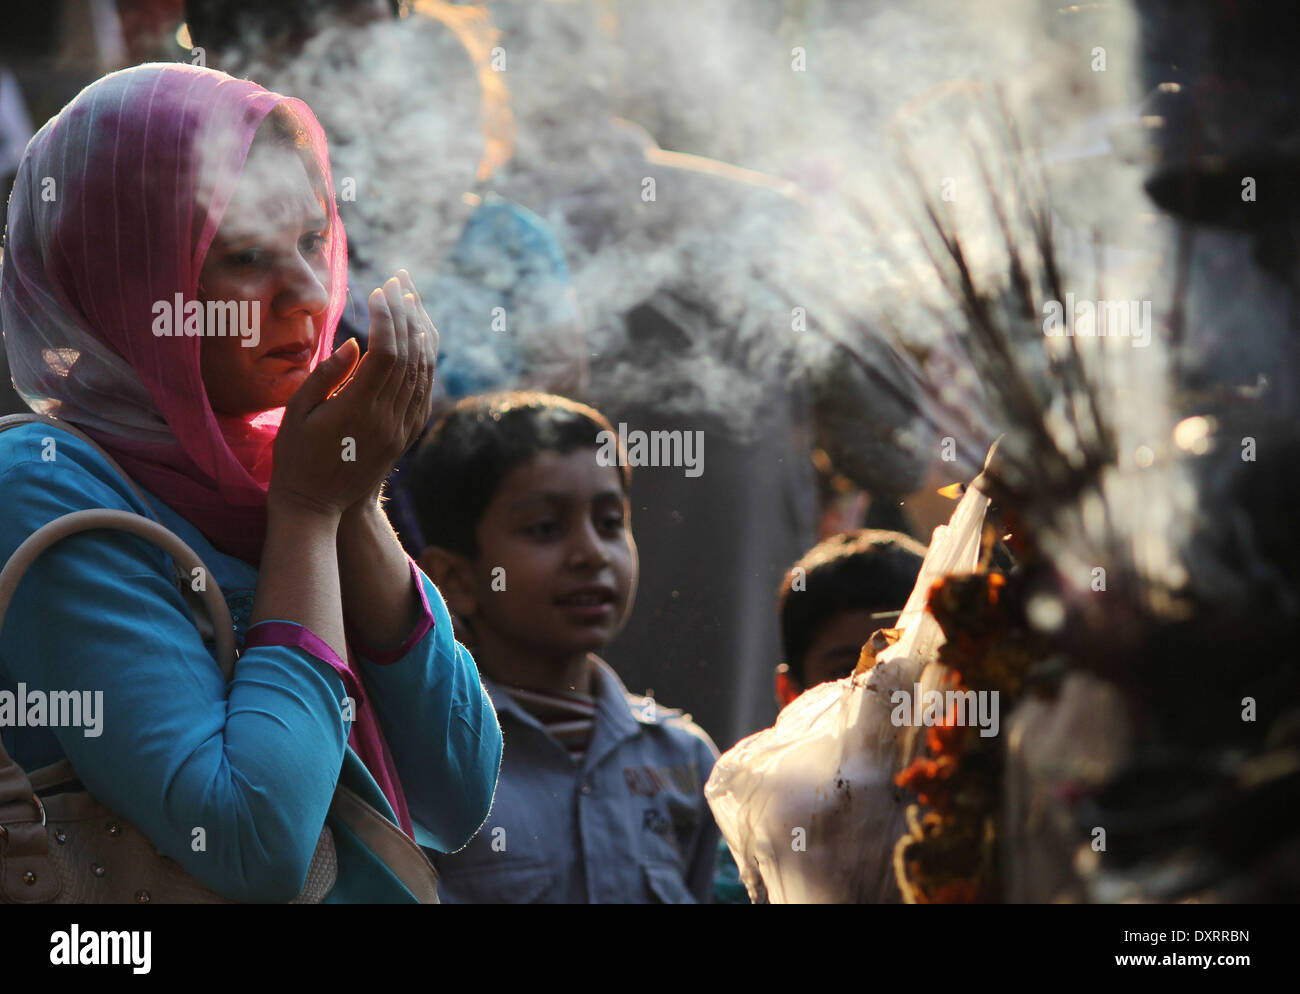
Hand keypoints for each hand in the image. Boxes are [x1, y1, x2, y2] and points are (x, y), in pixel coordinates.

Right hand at [269, 270, 437, 516]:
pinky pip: (425, 388)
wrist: (318, 507)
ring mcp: (402, 429)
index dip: (387, 318)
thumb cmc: (295, 458)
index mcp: (358, 411)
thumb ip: (325, 375)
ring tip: (412, 298)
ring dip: (421, 330)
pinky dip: (425, 357)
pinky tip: (419, 335)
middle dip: (407, 314)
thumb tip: (355, 341)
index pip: (386, 353)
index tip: (380, 291)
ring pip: (424, 370)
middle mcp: (388, 419)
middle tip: (400, 282)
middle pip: (410, 356)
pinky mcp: (408, 435)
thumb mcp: (297, 413)